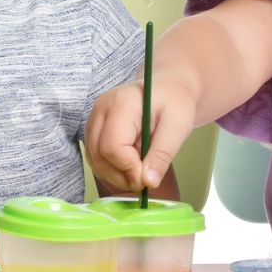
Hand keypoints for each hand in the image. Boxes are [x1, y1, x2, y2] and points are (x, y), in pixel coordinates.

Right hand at [84, 77, 195, 193]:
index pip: (112, 145)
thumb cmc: (174, 102)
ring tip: (140, 173)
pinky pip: (95, 157)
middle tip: (145, 182)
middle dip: (121, 176)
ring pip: (94, 159)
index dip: (128, 169)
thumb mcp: (178, 126)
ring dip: (115, 176)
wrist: (167, 88)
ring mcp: (94, 119)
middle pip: (98, 155)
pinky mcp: (94, 129)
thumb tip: (149, 182)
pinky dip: (111, 170)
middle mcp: (101, 109)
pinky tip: (130, 166)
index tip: (148, 179)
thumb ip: (162, 155)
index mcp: (121, 103)